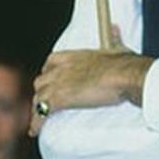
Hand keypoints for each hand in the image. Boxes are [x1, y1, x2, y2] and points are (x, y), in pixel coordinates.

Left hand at [29, 46, 152, 136]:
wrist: (124, 75)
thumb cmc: (124, 63)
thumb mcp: (117, 47)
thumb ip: (113, 38)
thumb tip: (115, 28)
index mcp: (73, 56)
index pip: (50, 62)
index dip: (48, 73)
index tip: (51, 80)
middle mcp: (62, 68)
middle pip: (41, 81)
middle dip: (42, 92)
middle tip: (47, 103)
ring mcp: (59, 83)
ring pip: (38, 97)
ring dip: (38, 108)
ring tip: (39, 120)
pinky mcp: (60, 99)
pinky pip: (42, 112)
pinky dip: (37, 123)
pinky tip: (35, 131)